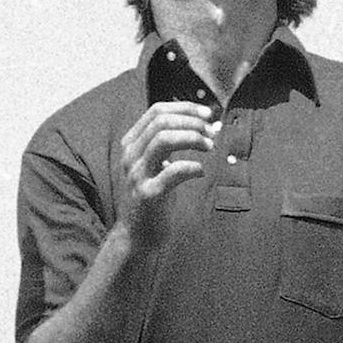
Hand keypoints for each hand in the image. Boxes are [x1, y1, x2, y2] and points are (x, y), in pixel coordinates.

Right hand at [116, 101, 215, 240]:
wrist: (136, 235)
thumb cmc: (153, 196)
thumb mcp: (154, 164)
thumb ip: (168, 143)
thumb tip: (205, 123)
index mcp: (131, 144)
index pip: (156, 111)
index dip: (185, 108)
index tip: (207, 114)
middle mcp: (130, 156)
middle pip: (161, 121)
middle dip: (192, 122)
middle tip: (212, 132)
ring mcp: (137, 174)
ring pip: (163, 139)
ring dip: (193, 138)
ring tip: (210, 146)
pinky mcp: (148, 194)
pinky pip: (173, 171)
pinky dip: (192, 166)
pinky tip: (200, 171)